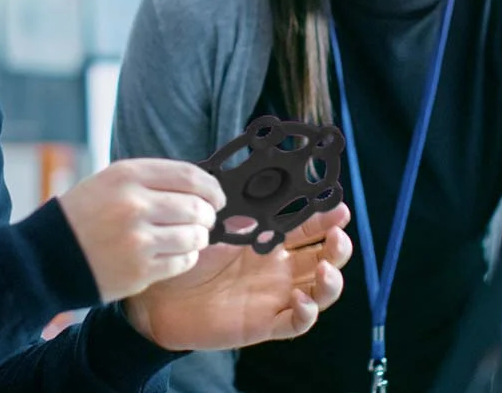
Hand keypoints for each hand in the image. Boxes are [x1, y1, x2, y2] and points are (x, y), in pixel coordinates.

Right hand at [58, 159, 225, 302]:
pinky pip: (182, 261)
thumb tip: (199, 186)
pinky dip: (187, 257)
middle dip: (208, 214)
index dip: (211, 186)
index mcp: (127, 175)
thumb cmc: (83, 216)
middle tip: (206, 219)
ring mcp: (138, 239)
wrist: (46, 257)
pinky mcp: (140, 270)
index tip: (217, 195)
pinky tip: (177, 253)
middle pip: (196, 206)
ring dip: (200, 237)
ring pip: (194, 236)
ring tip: (192, 237)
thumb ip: (151, 180)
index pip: (188, 175)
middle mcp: (134, 204)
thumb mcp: (109, 181)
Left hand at [123, 203, 351, 350]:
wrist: (161, 293)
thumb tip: (266, 177)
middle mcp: (280, 270)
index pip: (309, 230)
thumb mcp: (219, 226)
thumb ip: (244, 211)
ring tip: (325, 269)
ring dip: (331, 282)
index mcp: (271, 242)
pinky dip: (305, 313)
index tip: (340, 209)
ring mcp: (275, 297)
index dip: (328, 220)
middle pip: (325, 260)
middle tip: (337, 236)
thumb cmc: (189, 256)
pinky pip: (295, 323)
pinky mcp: (264, 324)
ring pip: (320, 293)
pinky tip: (299, 300)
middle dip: (339, 248)